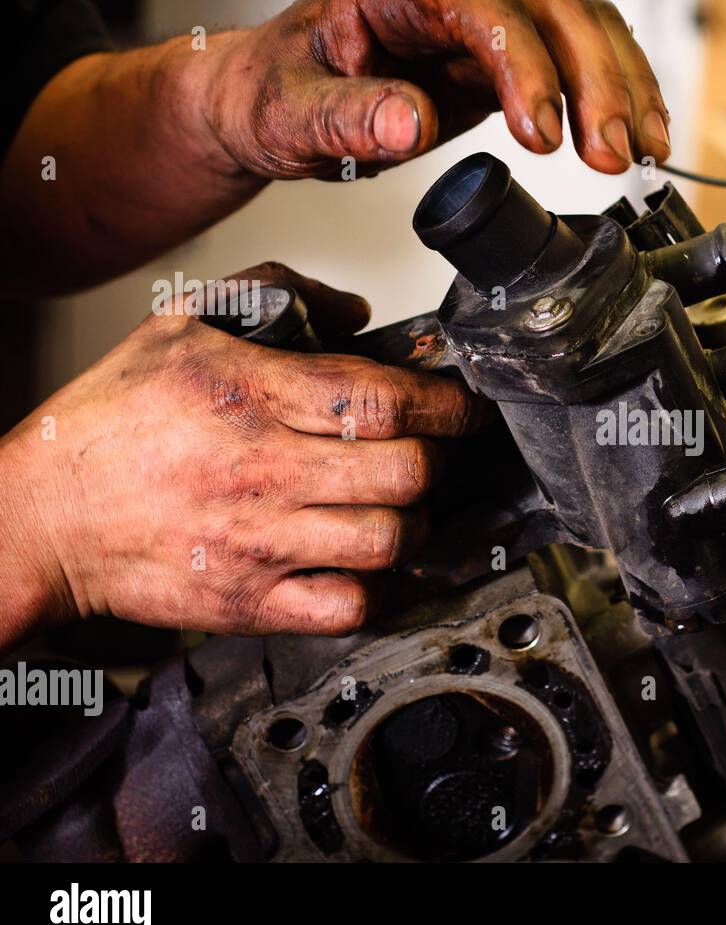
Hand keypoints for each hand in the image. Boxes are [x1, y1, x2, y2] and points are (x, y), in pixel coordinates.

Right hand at [0, 265, 480, 644]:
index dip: (445, 403)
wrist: (39, 517)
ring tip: (399, 510)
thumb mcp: (181, 327)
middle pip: (405, 473)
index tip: (464, 407)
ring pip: (389, 541)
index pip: (382, 399)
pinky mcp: (250, 602)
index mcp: (252, 398)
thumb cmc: (108, 426)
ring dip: (413, 524)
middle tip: (428, 456)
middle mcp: (264, 472)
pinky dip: (372, 588)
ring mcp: (260, 543)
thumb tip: (354, 312)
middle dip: (436, 462)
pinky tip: (361, 564)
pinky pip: (348, 607)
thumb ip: (275, 298)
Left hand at [201, 0, 670, 178]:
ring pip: (582, 24)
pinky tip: (643, 133)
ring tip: (641, 150)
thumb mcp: (289, 110)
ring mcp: (490, 15)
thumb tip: (408, 121)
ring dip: (621, 88)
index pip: (483, 4)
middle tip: (612, 152)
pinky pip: (581, 56)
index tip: (541, 133)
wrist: (278, 97)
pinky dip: (618, 93)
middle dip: (594, 79)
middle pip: (552, 6)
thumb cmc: (275, 91)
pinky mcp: (511, 50)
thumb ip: (347, 116)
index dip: (524, 64)